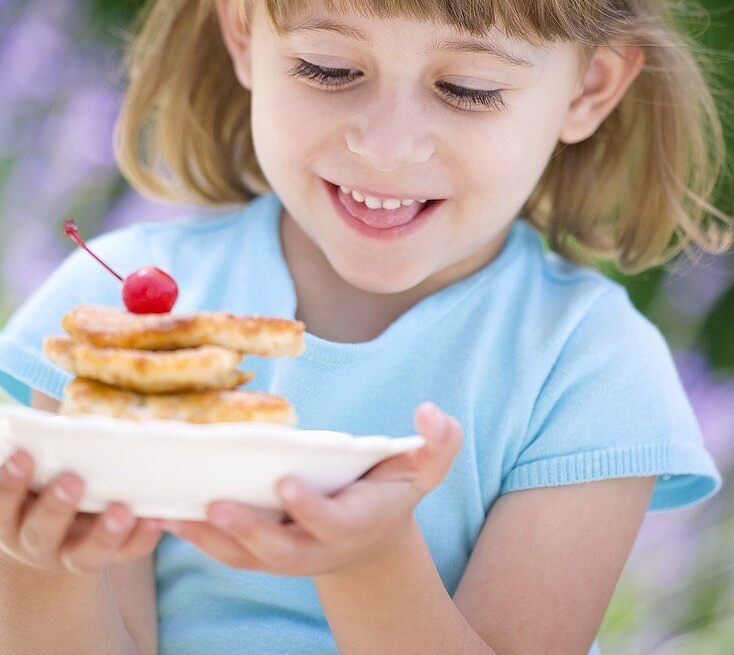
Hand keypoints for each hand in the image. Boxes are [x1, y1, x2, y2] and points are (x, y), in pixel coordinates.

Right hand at [0, 450, 164, 574]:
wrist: (61, 537)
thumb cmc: (47, 481)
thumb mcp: (37, 470)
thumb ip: (44, 450)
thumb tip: (64, 413)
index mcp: (12, 514)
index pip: (3, 503)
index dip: (9, 483)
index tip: (22, 456)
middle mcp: (36, 540)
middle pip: (39, 531)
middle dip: (54, 507)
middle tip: (72, 480)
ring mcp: (71, 556)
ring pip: (82, 555)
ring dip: (102, 534)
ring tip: (121, 510)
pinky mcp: (108, 560)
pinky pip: (125, 556)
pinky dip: (140, 539)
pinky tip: (154, 518)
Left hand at [162, 402, 461, 577]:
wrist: (367, 543)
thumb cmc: (390, 492)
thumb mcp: (422, 469)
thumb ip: (437, 444)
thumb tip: (432, 412)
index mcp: (353, 521)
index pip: (330, 520)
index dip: (309, 506)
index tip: (287, 482)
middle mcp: (315, 546)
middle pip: (278, 547)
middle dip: (248, 529)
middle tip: (216, 504)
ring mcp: (283, 555)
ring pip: (242, 554)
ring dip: (207, 536)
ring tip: (170, 511)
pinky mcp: (258, 554)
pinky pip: (223, 550)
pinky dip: (195, 534)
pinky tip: (163, 511)